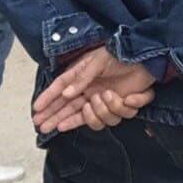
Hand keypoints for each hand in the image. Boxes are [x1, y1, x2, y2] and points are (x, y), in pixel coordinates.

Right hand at [34, 49, 156, 133]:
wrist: (146, 58)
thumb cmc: (120, 55)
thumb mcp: (98, 60)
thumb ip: (82, 77)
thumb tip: (66, 93)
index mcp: (82, 78)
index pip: (60, 90)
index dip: (48, 100)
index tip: (36, 111)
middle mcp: (91, 91)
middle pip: (69, 109)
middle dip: (55, 117)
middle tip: (43, 126)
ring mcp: (104, 100)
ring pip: (94, 117)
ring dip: (98, 111)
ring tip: (100, 97)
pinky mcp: (120, 106)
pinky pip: (117, 116)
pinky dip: (120, 107)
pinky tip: (123, 97)